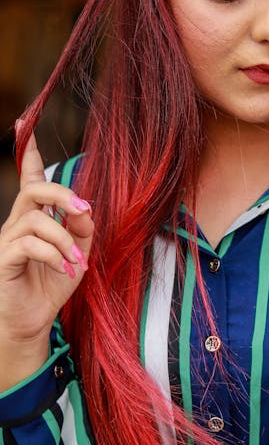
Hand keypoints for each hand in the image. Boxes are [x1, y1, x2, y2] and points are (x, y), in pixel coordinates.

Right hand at [0, 132, 93, 352]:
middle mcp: (18, 222)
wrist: (32, 320)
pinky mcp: (4, 259)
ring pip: (35, 220)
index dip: (30, 152)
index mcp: (36, 216)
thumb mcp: (78, 252)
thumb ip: (83, 229)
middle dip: (62, 194)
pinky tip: (65, 268)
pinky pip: (28, 245)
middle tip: (84, 212)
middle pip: (34, 190)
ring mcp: (8, 240)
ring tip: (77, 260)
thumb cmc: (51, 284)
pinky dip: (53, 254)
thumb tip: (85, 209)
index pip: (31, 177)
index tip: (27, 124)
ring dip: (63, 239)